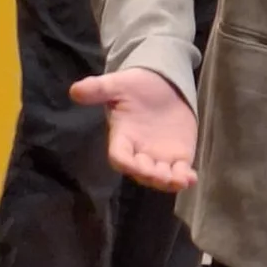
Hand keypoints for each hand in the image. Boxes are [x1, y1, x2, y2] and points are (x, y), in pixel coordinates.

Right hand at [71, 66, 198, 191]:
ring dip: (169, 182)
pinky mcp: (179, 155)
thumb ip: (98, 89)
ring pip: (160, 176)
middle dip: (150, 175)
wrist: (163, 84)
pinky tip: (192, 178)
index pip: (119, 156)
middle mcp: (139, 152)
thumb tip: (75, 90)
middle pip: (141, 172)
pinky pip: (180, 171)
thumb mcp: (118, 84)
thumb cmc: (137, 86)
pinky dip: (185, 177)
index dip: (125, 162)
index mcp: (122, 138)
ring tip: (181, 180)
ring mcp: (159, 156)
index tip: (133, 164)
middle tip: (161, 176)